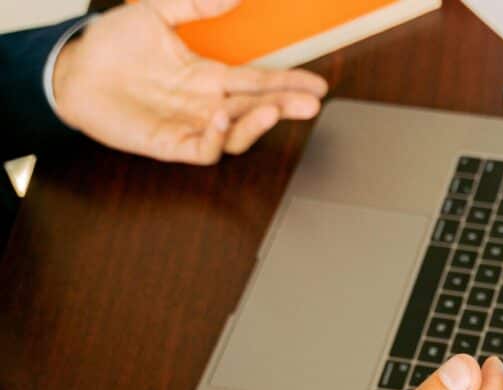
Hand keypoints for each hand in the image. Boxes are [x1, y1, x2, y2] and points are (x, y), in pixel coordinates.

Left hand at [52, 0, 328, 163]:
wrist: (72, 71)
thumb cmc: (110, 47)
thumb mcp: (155, 12)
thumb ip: (194, 4)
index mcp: (208, 76)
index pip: (259, 82)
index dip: (289, 83)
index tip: (317, 84)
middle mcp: (206, 103)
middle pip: (257, 109)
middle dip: (287, 106)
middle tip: (311, 104)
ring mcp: (191, 126)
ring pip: (237, 133)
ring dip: (257, 124)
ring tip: (274, 110)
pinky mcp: (171, 144)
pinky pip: (204, 149)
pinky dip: (215, 138)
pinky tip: (218, 117)